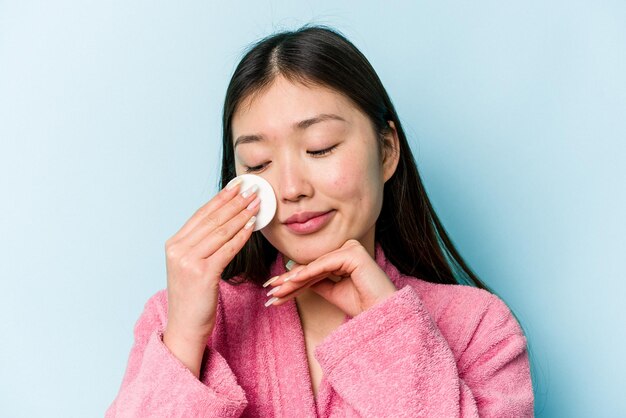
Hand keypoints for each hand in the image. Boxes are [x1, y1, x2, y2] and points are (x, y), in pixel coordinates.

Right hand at [162, 179, 259, 375]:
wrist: (185, 327)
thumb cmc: (193, 297)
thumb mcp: (190, 265)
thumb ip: (201, 244)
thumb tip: (225, 220)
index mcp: (173, 244)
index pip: (201, 214)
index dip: (221, 198)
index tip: (237, 186)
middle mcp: (177, 250)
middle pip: (212, 219)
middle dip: (235, 202)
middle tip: (252, 189)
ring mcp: (188, 262)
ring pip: (221, 231)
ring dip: (241, 215)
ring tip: (257, 203)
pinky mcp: (202, 274)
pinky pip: (227, 249)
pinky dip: (241, 235)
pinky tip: (252, 226)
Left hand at [264, 240, 396, 316]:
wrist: (381, 315)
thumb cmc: (362, 305)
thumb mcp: (332, 292)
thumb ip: (316, 281)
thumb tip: (295, 275)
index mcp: (346, 257)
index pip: (314, 268)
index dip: (294, 280)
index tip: (275, 291)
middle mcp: (349, 249)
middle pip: (313, 266)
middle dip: (290, 281)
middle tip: (270, 290)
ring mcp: (352, 248)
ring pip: (316, 266)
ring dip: (294, 279)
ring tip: (277, 290)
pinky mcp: (354, 252)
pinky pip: (325, 264)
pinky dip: (308, 273)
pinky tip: (293, 281)